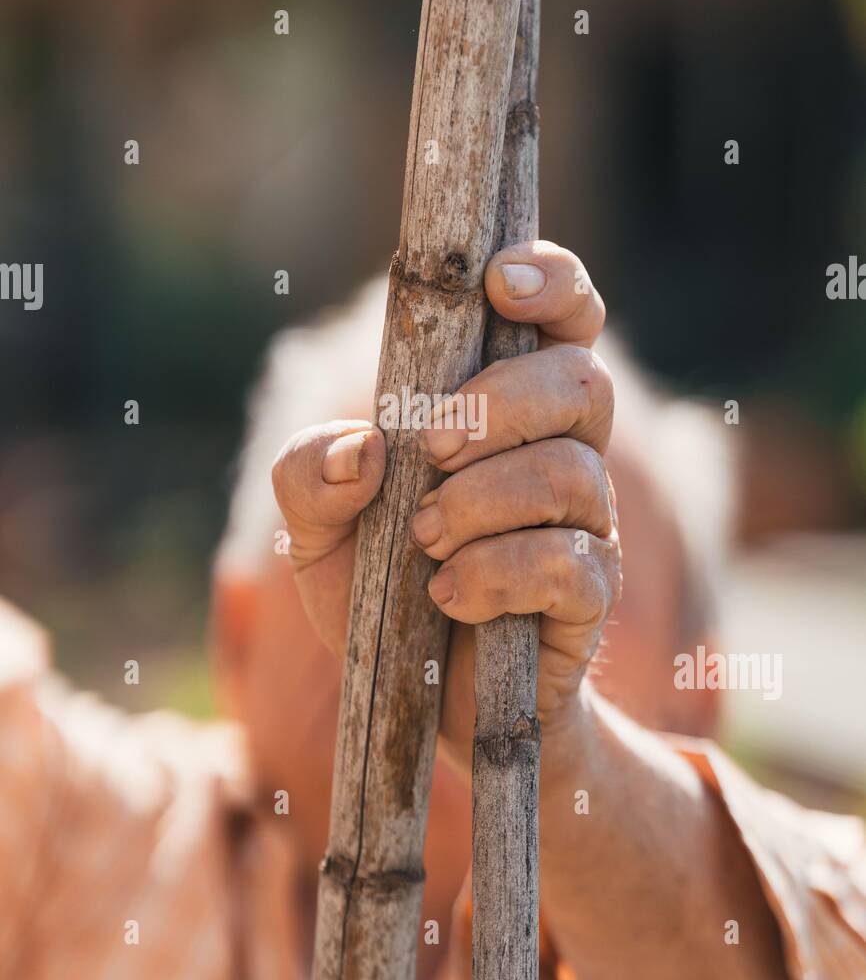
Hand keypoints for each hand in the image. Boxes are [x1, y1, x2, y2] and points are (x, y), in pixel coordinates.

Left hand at [271, 241, 620, 774]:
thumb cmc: (377, 587)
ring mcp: (587, 524)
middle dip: (501, 405)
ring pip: (571, 473)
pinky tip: (449, 596)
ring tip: (425, 542)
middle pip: (583, 382)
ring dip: (480, 502)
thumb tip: (361, 450)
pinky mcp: (590, 596)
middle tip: (431, 451)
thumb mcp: (313, 528)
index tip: (503, 282)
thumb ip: (306, 472)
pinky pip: (568, 562)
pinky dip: (494, 573)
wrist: (415, 698)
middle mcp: (565, 451)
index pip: (566, 318)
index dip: (554, 281)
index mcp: (510, 409)